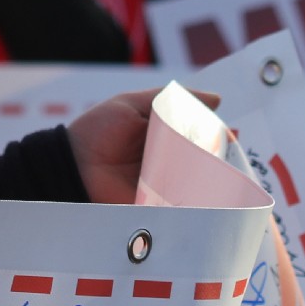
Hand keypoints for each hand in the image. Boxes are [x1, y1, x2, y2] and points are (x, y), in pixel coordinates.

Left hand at [65, 87, 219, 204]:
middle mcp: (168, 161)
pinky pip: (185, 205)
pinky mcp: (158, 206)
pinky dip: (198, 201)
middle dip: (221, 160)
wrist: (72, 165)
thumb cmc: (98, 130)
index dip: (218, 136)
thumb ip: (170, 99)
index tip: (232, 135)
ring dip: (213, 180)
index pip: (200, 136)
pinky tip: (211, 195)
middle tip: (231, 157)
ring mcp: (164, 185)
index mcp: (163, 136)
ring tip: (225, 175)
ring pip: (199, 183)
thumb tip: (216, 99)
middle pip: (204, 161)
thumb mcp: (132, 105)